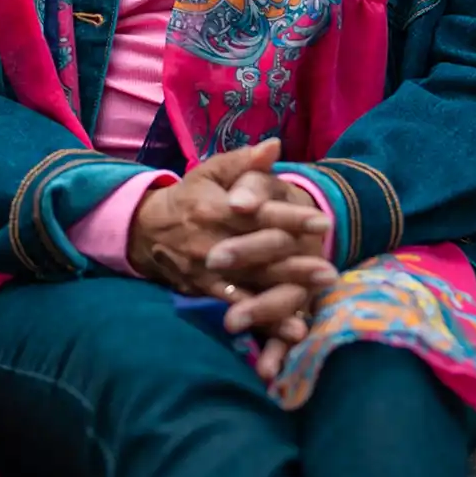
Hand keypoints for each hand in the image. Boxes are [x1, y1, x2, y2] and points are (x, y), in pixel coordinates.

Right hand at [128, 141, 333, 379]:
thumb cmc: (190, 197)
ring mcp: (208, 271)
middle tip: (328, 271)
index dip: (290, 218)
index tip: (322, 223)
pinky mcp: (205, 293)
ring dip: (284, 295)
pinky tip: (292, 330)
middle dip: (294, 264)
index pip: (258, 215)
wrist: (147, 231)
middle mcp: (212, 242)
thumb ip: (244, 162)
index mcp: (216, 209)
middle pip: (259, 255)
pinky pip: (238, 308)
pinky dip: (265, 320)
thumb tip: (275, 146)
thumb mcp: (211, 172)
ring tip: (314, 304)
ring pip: (251, 284)